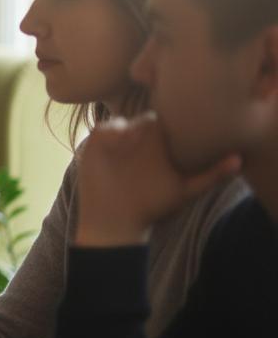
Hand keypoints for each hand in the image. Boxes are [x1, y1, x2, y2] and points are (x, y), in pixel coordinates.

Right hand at [75, 113, 239, 246]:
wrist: (115, 219)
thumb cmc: (152, 205)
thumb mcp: (185, 190)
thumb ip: (211, 176)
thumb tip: (239, 160)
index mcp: (160, 145)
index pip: (167, 121)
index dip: (172, 121)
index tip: (172, 135)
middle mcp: (138, 140)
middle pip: (145, 118)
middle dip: (147, 125)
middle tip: (150, 139)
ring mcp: (116, 141)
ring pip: (124, 120)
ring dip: (128, 129)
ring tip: (132, 145)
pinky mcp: (97, 144)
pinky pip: (105, 128)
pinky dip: (111, 133)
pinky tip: (117, 147)